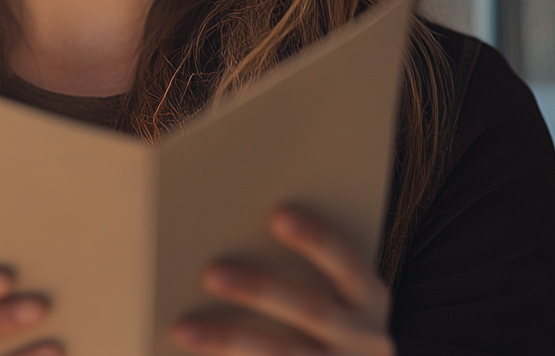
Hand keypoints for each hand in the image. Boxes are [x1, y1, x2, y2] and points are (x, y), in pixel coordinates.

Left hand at [173, 206, 393, 355]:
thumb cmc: (336, 315)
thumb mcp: (341, 294)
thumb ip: (306, 267)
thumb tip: (234, 228)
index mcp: (370, 299)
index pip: (346, 263)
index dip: (314, 238)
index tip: (276, 214)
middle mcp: (365, 341)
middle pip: (309, 311)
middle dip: (258, 290)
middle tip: (209, 272)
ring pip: (282, 355)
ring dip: (229, 341)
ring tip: (184, 329)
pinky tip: (193, 354)